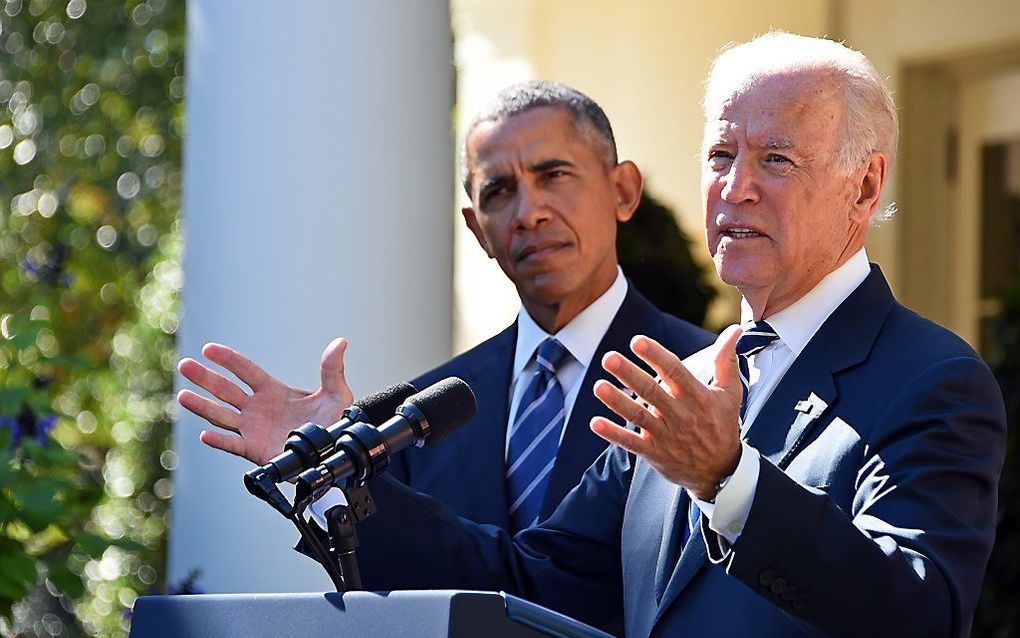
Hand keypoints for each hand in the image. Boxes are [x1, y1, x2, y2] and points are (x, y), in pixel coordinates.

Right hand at [176, 337, 353, 464]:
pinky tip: (205, 435)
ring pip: (222, 416)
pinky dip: (219, 441)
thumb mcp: (336, 394)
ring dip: (202, 406)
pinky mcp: (255, 450)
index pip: (245, 371)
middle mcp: (258, 409)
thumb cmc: (333, 423)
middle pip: (225, 390)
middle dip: (205, 378)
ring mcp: (253, 429)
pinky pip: (233, 445)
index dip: (228, 359)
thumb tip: (340, 343)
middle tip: (184, 365)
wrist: (332, 452)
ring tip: (182, 396)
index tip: (209, 349)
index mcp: (273, 391)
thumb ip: (332, 369)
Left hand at [591, 326, 743, 499]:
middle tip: (609, 358)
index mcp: (697, 397)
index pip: (675, 372)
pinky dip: (614, 434)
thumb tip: (734, 330)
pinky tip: (596, 423)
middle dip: (629, 375)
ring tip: (599, 386)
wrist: (721, 472)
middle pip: (652, 392)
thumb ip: (726, 360)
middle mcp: (680, 415)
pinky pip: (631, 443)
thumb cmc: (722, 425)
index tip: (637, 341)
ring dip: (617, 401)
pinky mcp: (655, 453)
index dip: (656, 356)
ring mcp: (666, 435)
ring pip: (639, 416)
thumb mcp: (730, 393)